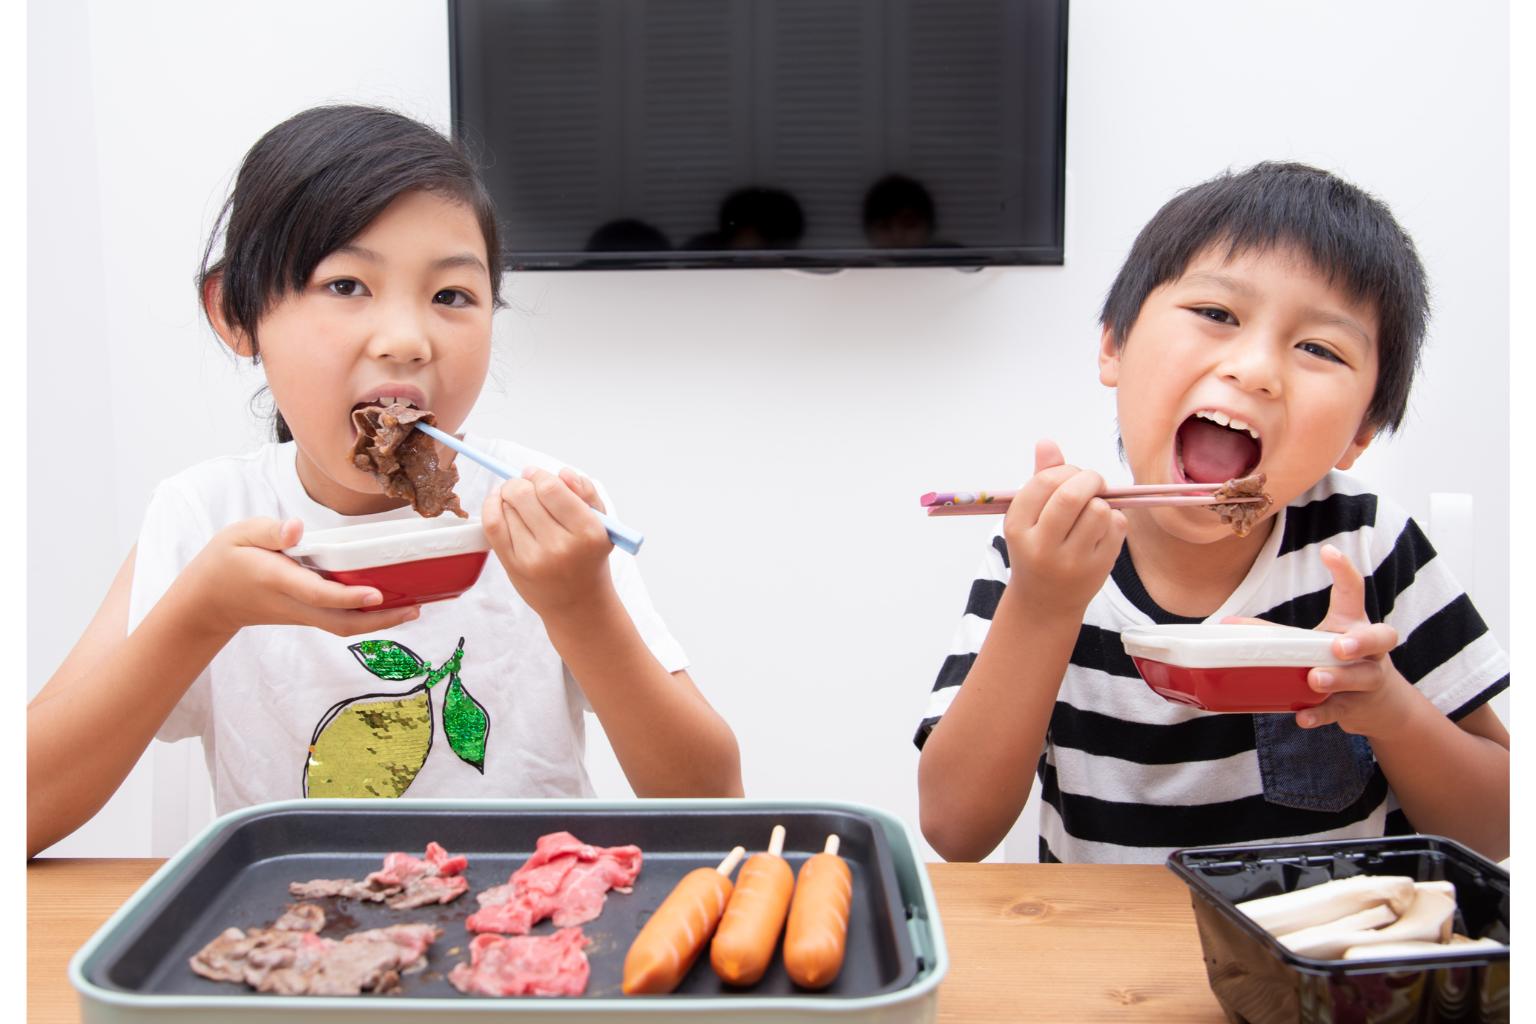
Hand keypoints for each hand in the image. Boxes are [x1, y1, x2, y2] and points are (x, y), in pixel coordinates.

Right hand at [181, 517, 420, 636]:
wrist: (208, 601)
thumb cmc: (226, 561)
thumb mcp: (240, 534)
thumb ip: (270, 531)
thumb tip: (296, 528)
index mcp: (279, 580)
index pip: (319, 593)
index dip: (349, 597)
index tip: (377, 593)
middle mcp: (296, 603)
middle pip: (341, 622)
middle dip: (380, 620)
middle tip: (416, 609)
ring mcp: (302, 614)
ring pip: (344, 626)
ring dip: (379, 622)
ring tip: (414, 608)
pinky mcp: (307, 616)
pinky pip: (340, 621)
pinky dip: (366, 617)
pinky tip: (390, 605)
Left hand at [483, 467, 615, 616]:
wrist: (577, 604)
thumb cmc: (588, 557)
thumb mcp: (602, 524)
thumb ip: (586, 493)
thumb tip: (562, 473)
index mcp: (587, 532)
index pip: (551, 488)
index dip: (539, 475)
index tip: (536, 475)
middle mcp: (560, 547)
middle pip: (523, 494)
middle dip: (520, 482)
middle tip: (524, 485)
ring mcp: (534, 558)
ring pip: (507, 506)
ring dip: (508, 496)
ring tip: (518, 502)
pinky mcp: (514, 567)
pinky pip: (492, 525)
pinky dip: (491, 505)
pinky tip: (498, 502)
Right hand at [1001, 439, 1126, 615]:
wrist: (1044, 602)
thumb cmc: (1036, 549)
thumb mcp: (1027, 517)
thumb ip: (1039, 478)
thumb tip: (1047, 443)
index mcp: (1017, 527)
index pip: (1044, 482)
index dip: (1065, 471)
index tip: (1071, 476)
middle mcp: (1041, 546)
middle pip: (1073, 495)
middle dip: (1090, 479)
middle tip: (1093, 483)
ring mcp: (1070, 561)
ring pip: (1100, 510)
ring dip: (1102, 502)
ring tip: (1094, 511)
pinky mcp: (1097, 569)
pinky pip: (1118, 526)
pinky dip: (1115, 519)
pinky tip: (1102, 529)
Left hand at [1225, 544, 1409, 736]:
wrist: (1379, 707)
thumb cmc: (1339, 660)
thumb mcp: (1313, 642)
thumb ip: (1274, 634)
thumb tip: (1227, 624)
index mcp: (1353, 623)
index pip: (1355, 591)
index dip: (1344, 570)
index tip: (1328, 551)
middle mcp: (1369, 649)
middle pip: (1382, 637)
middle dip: (1362, 641)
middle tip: (1339, 645)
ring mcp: (1368, 678)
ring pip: (1363, 676)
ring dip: (1339, 678)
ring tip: (1315, 679)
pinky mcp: (1358, 706)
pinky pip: (1341, 710)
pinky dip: (1321, 714)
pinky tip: (1303, 717)